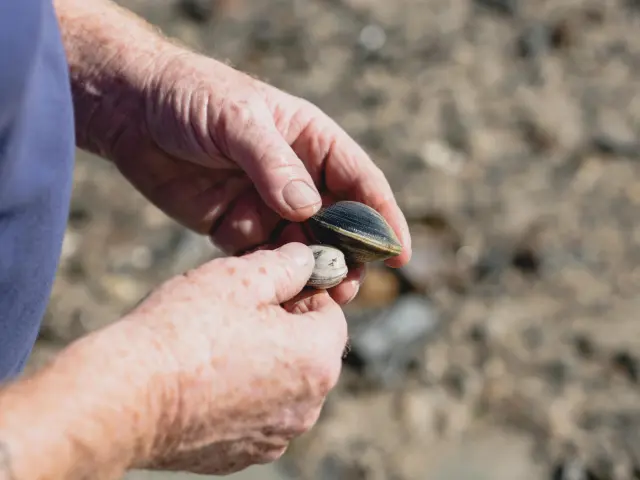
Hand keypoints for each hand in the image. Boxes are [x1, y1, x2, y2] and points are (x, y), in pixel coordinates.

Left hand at [108, 49, 411, 304]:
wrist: (133, 110)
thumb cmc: (192, 97)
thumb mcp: (237, 120)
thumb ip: (273, 163)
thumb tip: (309, 210)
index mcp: (311, 142)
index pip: (360, 182)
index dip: (382, 217)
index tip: (398, 253)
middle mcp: (296, 177)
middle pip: (337, 223)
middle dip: (348, 256)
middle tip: (349, 288)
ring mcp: (266, 204)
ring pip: (303, 247)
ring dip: (314, 272)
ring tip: (319, 298)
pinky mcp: (235, 227)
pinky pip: (264, 258)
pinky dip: (274, 278)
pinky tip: (279, 295)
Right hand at [123, 243, 346, 474]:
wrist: (127, 397)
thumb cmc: (185, 330)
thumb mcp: (241, 277)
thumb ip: (286, 265)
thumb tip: (306, 259)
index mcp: (316, 360)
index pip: (331, 315)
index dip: (303, 293)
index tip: (271, 287)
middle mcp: (306, 407)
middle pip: (309, 352)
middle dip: (284, 328)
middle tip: (240, 311)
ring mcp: (275, 437)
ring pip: (283, 384)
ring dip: (264, 362)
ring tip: (218, 345)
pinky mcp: (242, 456)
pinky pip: (257, 415)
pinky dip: (242, 396)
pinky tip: (207, 379)